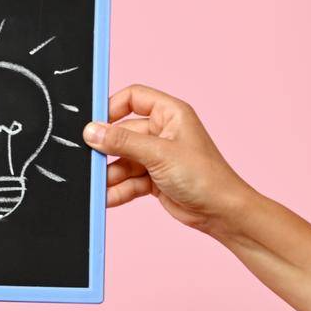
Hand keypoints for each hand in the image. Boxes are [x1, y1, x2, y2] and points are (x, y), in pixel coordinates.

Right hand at [83, 85, 255, 234]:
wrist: (219, 211)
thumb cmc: (203, 176)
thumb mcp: (158, 154)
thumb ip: (122, 142)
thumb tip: (92, 131)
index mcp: (169, 114)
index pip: (132, 98)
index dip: (111, 108)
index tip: (92, 124)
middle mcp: (162, 132)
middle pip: (123, 134)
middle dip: (107, 151)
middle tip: (91, 162)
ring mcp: (157, 156)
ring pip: (123, 161)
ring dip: (111, 175)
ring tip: (99, 186)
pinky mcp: (154, 179)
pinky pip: (129, 180)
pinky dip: (118, 189)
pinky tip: (108, 198)